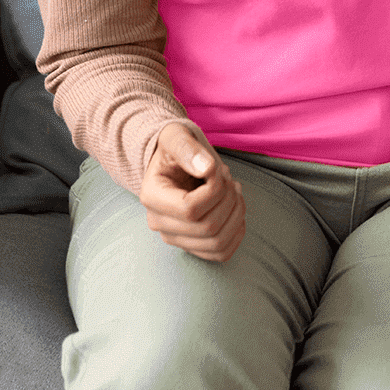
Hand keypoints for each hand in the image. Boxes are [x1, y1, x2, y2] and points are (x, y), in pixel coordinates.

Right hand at [139, 121, 245, 261]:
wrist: (172, 163)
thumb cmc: (174, 149)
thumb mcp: (176, 137)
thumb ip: (187, 148)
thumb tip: (206, 168)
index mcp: (152, 197)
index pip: (190, 209)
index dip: (215, 189)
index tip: (217, 169)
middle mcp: (159, 223)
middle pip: (208, 227)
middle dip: (229, 198)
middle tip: (228, 178)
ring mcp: (175, 237)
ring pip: (218, 243)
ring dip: (237, 213)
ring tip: (233, 190)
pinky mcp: (192, 244)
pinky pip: (221, 253)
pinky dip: (237, 231)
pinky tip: (235, 208)